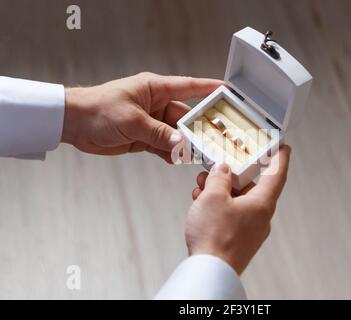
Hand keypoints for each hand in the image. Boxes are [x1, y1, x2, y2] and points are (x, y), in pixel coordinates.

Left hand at [62, 72, 222, 161]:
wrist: (73, 123)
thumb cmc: (97, 109)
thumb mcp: (131, 120)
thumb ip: (157, 133)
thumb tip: (180, 144)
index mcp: (155, 89)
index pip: (189, 87)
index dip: (210, 89)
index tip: (228, 92)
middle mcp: (155, 104)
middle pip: (185, 116)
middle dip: (198, 128)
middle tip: (212, 140)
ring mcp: (150, 121)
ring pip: (175, 134)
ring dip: (183, 144)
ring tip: (195, 155)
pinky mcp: (143, 136)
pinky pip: (162, 145)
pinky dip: (169, 153)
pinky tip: (175, 160)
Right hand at [185, 145, 290, 274]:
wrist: (209, 272)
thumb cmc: (214, 237)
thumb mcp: (213, 197)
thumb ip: (219, 178)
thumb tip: (222, 170)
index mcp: (261, 204)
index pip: (277, 175)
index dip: (280, 158)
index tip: (283, 147)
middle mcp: (260, 217)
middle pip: (251, 187)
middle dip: (232, 176)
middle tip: (217, 168)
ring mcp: (250, 230)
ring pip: (238, 202)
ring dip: (221, 191)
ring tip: (202, 187)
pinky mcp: (239, 239)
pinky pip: (232, 216)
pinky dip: (219, 207)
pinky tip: (202, 204)